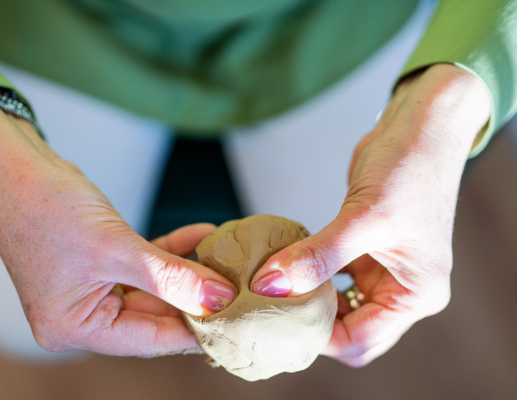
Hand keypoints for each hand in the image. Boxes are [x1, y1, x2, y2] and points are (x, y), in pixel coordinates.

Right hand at [0, 102, 236, 356]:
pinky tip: (202, 235)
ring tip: (226, 262)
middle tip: (236, 288)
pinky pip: (145, 263)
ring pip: (153, 288)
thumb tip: (217, 299)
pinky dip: (172, 250)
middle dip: (194, 298)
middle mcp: (81, 314)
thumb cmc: (45, 208)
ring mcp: (91, 288)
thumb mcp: (115, 247)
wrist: (14, 165)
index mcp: (73, 327)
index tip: (233, 323)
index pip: (147, 338)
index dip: (192, 330)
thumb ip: (169, 277)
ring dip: (187, 271)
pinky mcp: (101, 262)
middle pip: (152, 315)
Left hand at [250, 64, 490, 365]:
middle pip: (347, 329)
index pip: (360, 340)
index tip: (275, 319)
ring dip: (305, 298)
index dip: (316, 337)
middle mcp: (402, 289)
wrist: (419, 126)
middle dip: (309, 323)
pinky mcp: (363, 250)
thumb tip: (270, 285)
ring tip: (270, 290)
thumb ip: (318, 255)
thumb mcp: (364, 217)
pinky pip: (330, 275)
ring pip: (336, 304)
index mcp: (416, 294)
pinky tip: (283, 265)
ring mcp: (382, 270)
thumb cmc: (409, 168)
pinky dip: (308, 273)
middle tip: (269, 311)